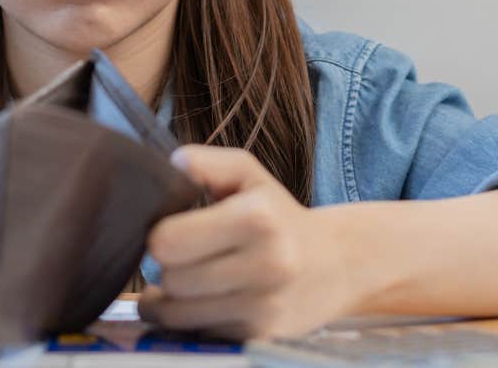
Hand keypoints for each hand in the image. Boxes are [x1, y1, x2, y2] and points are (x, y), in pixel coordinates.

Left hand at [137, 144, 365, 340]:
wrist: (339, 263)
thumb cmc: (280, 216)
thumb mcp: (249, 175)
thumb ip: (207, 162)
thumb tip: (173, 165)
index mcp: (256, 218)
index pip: (168, 241)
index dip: (159, 237)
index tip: (170, 232)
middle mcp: (265, 264)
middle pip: (172, 279)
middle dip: (166, 269)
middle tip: (181, 258)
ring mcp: (265, 306)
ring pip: (178, 314)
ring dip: (170, 300)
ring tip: (184, 281)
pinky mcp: (262, 336)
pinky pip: (199, 333)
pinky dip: (193, 320)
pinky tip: (204, 302)